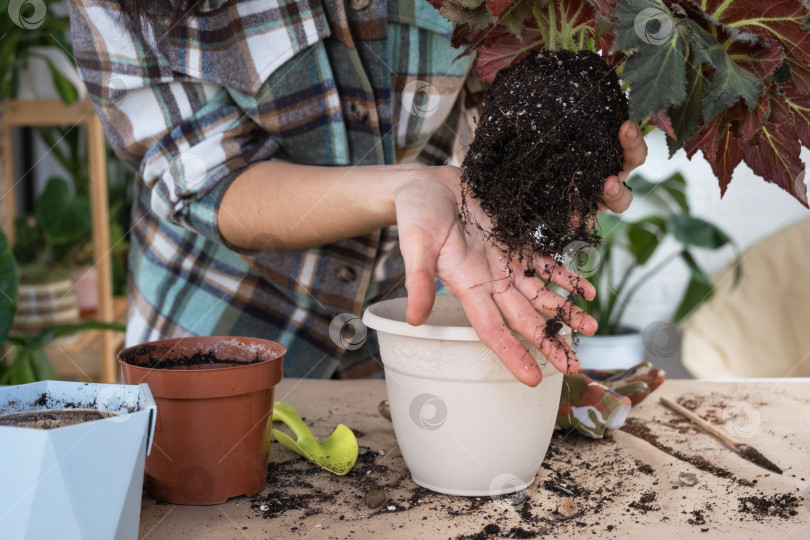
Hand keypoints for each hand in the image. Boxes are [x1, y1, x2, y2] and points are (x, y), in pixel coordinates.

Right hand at [394, 122, 646, 386]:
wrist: (426, 184)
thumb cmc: (415, 213)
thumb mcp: (414, 243)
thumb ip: (417, 280)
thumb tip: (414, 320)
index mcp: (466, 286)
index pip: (492, 330)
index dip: (512, 354)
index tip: (533, 379)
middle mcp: (489, 281)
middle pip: (524, 319)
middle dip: (549, 343)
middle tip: (574, 367)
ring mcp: (504, 263)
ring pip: (541, 295)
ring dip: (565, 312)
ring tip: (592, 328)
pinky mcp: (514, 242)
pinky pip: (546, 263)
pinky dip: (567, 276)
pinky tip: (588, 289)